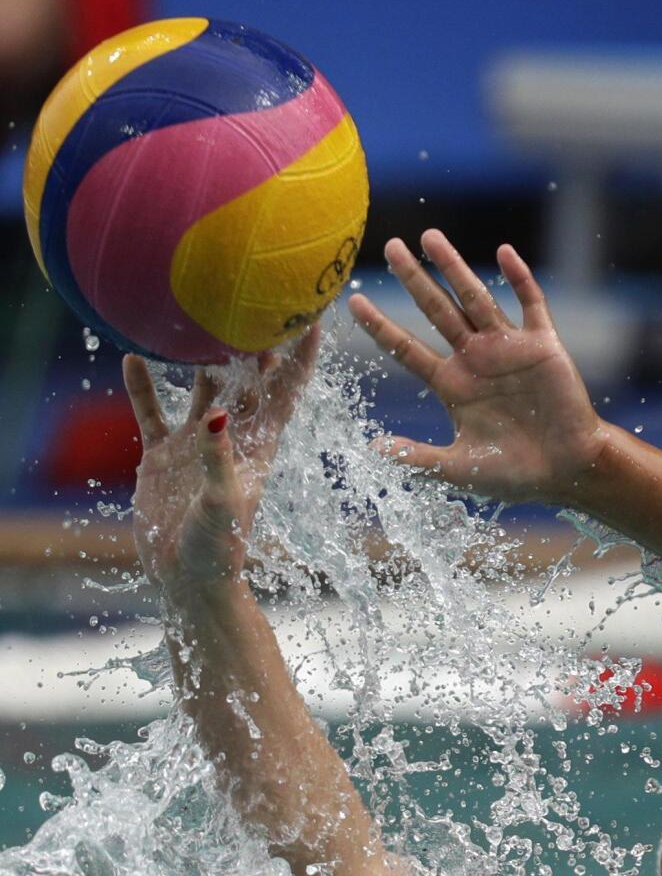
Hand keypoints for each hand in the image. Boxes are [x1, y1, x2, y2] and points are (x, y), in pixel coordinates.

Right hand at [123, 328, 318, 600]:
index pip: (286, 391)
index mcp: (259, 446)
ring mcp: (197, 445)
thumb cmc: (219, 549)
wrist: (188, 580)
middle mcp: (231, 438)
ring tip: (195, 312)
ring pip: (202, 387)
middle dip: (254, 341)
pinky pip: (153, 413)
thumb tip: (218, 415)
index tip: (314, 316)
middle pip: (247, 380)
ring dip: (200, 354)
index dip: (302, 356)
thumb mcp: (223, 503)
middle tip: (251, 295)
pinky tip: (133, 355)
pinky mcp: (163, 457)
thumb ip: (220, 458)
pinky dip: (144, 386)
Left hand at [348, 230, 605, 503]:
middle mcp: (476, 360)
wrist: (566, 470)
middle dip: (414, 279)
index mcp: (453, 385)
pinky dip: (519, 278)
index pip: (408, 349)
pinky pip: (530, 304)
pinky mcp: (543, 346)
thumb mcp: (459, 468)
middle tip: (390, 247)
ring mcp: (508, 349)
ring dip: (455, 268)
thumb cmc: (514, 473)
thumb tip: (373, 449)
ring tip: (430, 236)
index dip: (381, 327)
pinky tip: (504, 252)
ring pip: (476, 299)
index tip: (354, 302)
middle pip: (437, 311)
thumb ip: (419, 458)